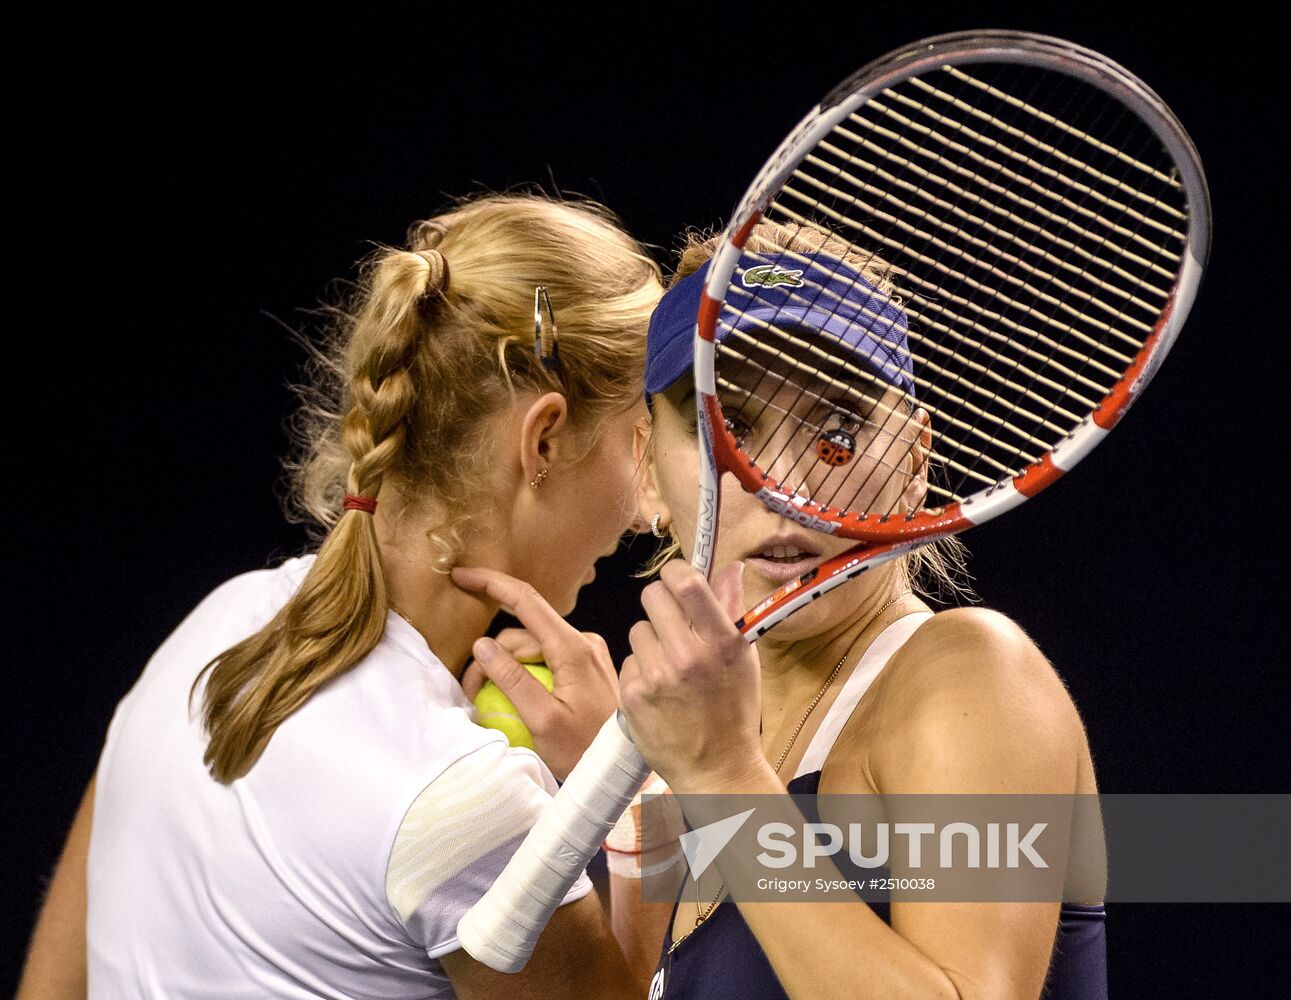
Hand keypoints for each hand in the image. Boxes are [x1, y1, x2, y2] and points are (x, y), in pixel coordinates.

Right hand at [452, 566, 618, 781]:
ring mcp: (585, 652)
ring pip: (530, 647)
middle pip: (521, 633)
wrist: (622, 767)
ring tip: (487, 700)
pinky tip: (512, 696)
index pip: (526, 600)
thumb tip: (481, 644)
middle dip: (490, 655)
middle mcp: (582, 641)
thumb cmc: (585, 750)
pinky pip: (545, 658)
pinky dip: (522, 672)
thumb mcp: (543, 720)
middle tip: (470, 692)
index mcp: (573, 647)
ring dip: (505, 667)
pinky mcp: (585, 666)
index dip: (490, 582)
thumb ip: (511, 680)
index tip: (460, 575)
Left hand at [618, 560, 765, 794]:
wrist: (717, 768)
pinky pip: (628, 661)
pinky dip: (640, 671)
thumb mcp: (744, 658)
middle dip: (660, 605)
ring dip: (650, 642)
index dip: (675, 572)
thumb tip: (731, 567)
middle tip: (671, 625)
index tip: (676, 579)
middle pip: (652, 597)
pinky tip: (657, 691)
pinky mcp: (633, 696)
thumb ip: (732, 609)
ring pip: (637, 630)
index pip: (686, 583)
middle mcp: (688, 656)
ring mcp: (657, 677)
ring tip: (668, 667)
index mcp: (722, 642)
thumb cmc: (734, 710)